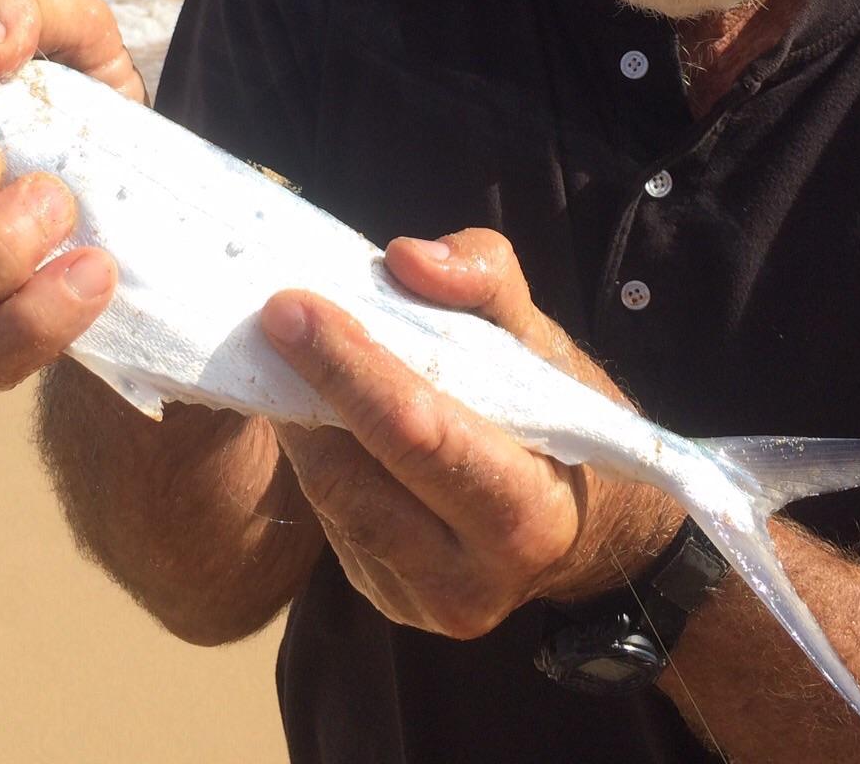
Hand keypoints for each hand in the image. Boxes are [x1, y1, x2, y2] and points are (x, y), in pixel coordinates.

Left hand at [258, 228, 684, 638]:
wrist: (585, 525)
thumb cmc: (564, 415)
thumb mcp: (546, 340)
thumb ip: (485, 281)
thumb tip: (403, 258)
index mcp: (528, 515)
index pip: (419, 436)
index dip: (349, 368)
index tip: (291, 307)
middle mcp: (472, 580)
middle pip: (354, 477)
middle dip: (308, 390)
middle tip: (273, 315)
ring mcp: (421, 601)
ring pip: (330, 499)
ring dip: (301, 421)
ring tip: (289, 353)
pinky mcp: (384, 598)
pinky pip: (331, 519)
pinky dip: (317, 454)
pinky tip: (317, 408)